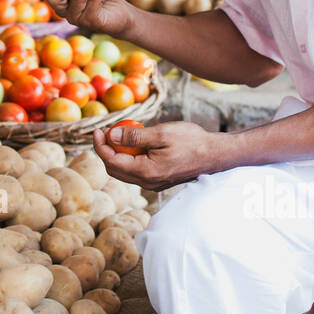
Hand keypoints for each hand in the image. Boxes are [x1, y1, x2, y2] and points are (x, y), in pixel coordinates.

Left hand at [92, 121, 223, 190]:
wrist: (216, 155)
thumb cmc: (192, 141)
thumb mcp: (161, 133)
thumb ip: (134, 137)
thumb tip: (110, 136)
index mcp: (145, 172)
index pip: (111, 161)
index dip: (100, 146)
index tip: (98, 130)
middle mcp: (147, 183)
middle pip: (114, 170)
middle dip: (105, 151)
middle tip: (104, 132)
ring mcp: (153, 183)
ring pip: (124, 172)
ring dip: (116, 155)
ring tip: (117, 135)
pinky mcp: (159, 180)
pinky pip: (136, 171)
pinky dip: (129, 158)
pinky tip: (133, 144)